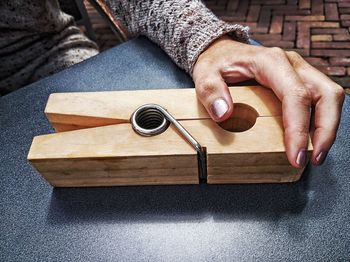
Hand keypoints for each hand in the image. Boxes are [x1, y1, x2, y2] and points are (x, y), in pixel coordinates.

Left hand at [192, 36, 344, 167]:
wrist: (221, 51)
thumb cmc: (216, 63)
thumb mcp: (205, 74)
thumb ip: (211, 92)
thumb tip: (225, 114)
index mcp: (270, 62)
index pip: (295, 95)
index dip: (298, 128)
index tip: (295, 155)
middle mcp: (291, 65)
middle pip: (325, 94)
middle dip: (325, 130)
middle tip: (314, 158)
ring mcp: (299, 72)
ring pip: (329, 96)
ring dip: (327, 127)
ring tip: (315, 154)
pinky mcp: (300, 81)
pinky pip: (320, 100)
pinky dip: (320, 121)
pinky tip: (310, 140)